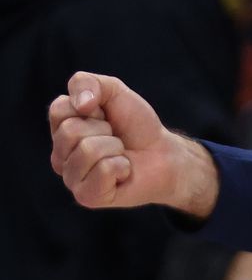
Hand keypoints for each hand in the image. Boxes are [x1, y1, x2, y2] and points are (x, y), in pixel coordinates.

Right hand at [48, 71, 217, 216]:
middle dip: (104, 129)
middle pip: (71, 131)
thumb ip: (86, 82)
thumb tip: (80, 104)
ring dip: (115, 147)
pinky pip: (103, 170)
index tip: (105, 115)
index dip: (91, 107)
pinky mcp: (87, 196)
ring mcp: (72, 178)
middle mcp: (59, 156)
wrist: (164, 153)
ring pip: (88, 150)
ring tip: (120, 154)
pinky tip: (123, 172)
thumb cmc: (136, 125)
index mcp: (60, 131)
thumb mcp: (114, 92)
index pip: (59, 110)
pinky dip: (121, 166)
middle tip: (116, 137)